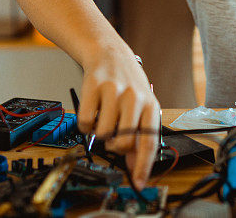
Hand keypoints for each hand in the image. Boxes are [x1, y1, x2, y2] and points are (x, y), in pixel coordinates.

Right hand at [77, 48, 160, 188]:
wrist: (108, 52)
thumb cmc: (127, 84)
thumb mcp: (141, 106)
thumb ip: (139, 135)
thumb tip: (134, 167)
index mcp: (151, 105)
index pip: (149, 142)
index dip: (143, 166)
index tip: (137, 183)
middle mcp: (134, 98)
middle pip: (124, 143)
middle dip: (116, 147)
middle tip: (113, 137)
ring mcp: (114, 91)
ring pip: (103, 134)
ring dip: (99, 134)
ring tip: (103, 119)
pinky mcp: (93, 87)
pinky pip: (85, 122)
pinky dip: (85, 125)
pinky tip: (92, 112)